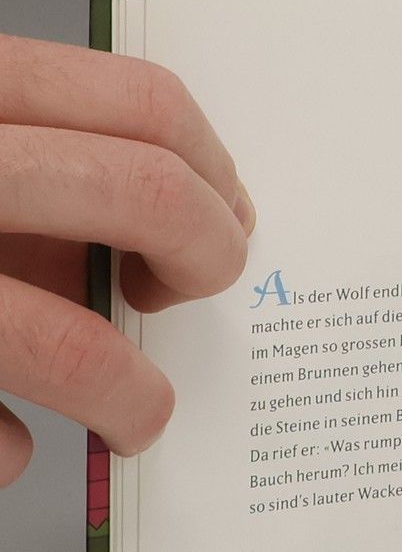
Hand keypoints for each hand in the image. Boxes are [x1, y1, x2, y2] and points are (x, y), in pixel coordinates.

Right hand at [0, 34, 252, 486]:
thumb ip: (37, 164)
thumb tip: (183, 216)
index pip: (141, 103)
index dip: (213, 170)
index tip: (228, 218)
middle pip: (143, 195)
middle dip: (206, 259)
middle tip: (193, 297)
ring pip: (65, 342)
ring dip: (131, 394)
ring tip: (137, 414)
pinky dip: (1, 448)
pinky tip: (3, 444)